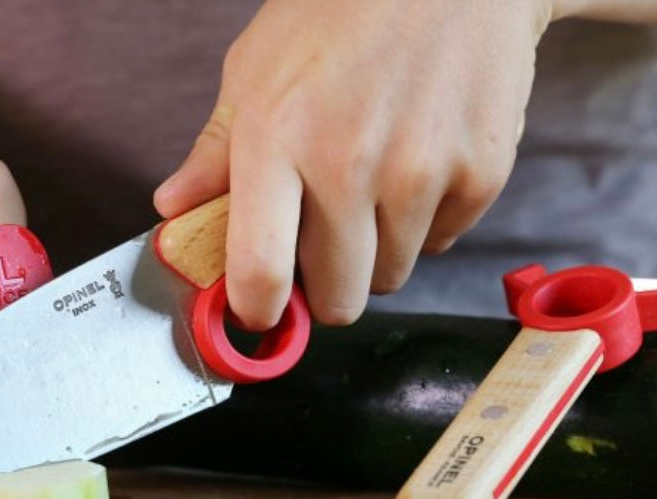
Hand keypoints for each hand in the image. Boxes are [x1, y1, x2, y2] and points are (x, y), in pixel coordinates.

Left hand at [155, 0, 550, 328]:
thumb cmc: (341, 9)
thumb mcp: (257, 67)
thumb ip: (216, 151)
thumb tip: (175, 210)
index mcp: (277, 139)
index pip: (259, 272)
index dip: (257, 310)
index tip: (260, 311)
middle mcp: (349, 165)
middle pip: (339, 299)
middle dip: (325, 287)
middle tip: (323, 246)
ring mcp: (421, 172)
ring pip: (392, 277)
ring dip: (377, 251)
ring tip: (375, 183)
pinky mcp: (481, 173)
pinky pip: (442, 243)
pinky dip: (426, 222)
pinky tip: (419, 162)